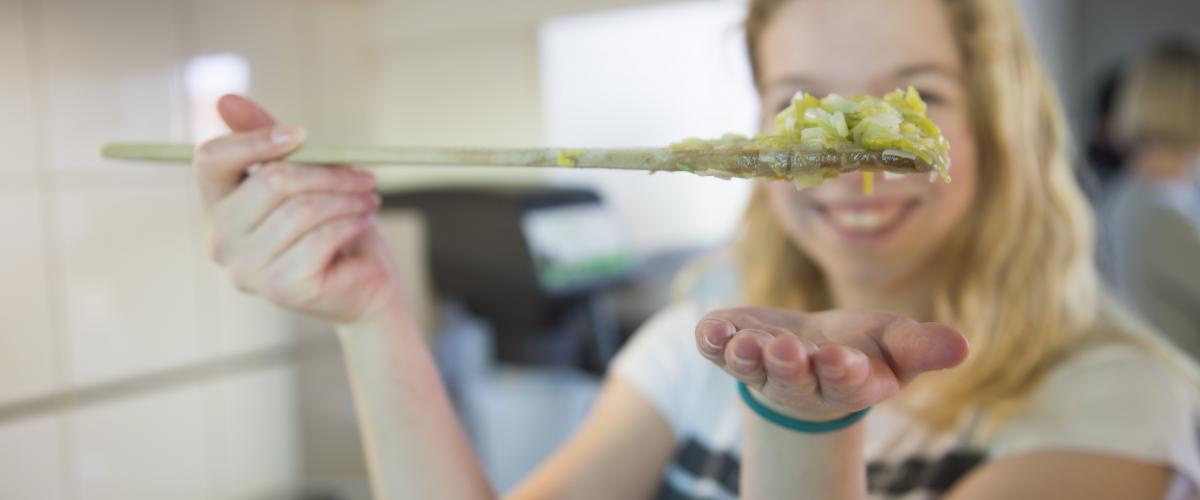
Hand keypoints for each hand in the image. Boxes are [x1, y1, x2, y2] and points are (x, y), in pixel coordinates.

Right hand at [194, 94, 400, 323]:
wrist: (364, 284)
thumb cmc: (331, 225)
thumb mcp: (303, 176)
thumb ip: (267, 139)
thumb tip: (225, 99)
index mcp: (217, 206)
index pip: (210, 160)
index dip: (255, 140)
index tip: (302, 134)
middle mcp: (220, 240)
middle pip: (270, 182)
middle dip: (327, 172)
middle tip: (365, 175)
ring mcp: (246, 269)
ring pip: (301, 210)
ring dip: (347, 199)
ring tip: (369, 199)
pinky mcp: (280, 288)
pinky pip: (319, 238)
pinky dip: (350, 224)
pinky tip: (362, 222)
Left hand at [695, 308, 967, 420]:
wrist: (815, 355)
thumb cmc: (866, 349)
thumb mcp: (898, 346)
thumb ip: (923, 348)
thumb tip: (962, 346)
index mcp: (848, 383)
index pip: (845, 382)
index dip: (842, 371)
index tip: (840, 356)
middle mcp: (802, 382)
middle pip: (793, 380)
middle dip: (788, 364)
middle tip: (786, 348)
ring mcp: (763, 369)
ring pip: (751, 369)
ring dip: (745, 355)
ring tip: (743, 342)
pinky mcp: (734, 350)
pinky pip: (717, 351)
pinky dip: (711, 341)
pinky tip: (709, 328)